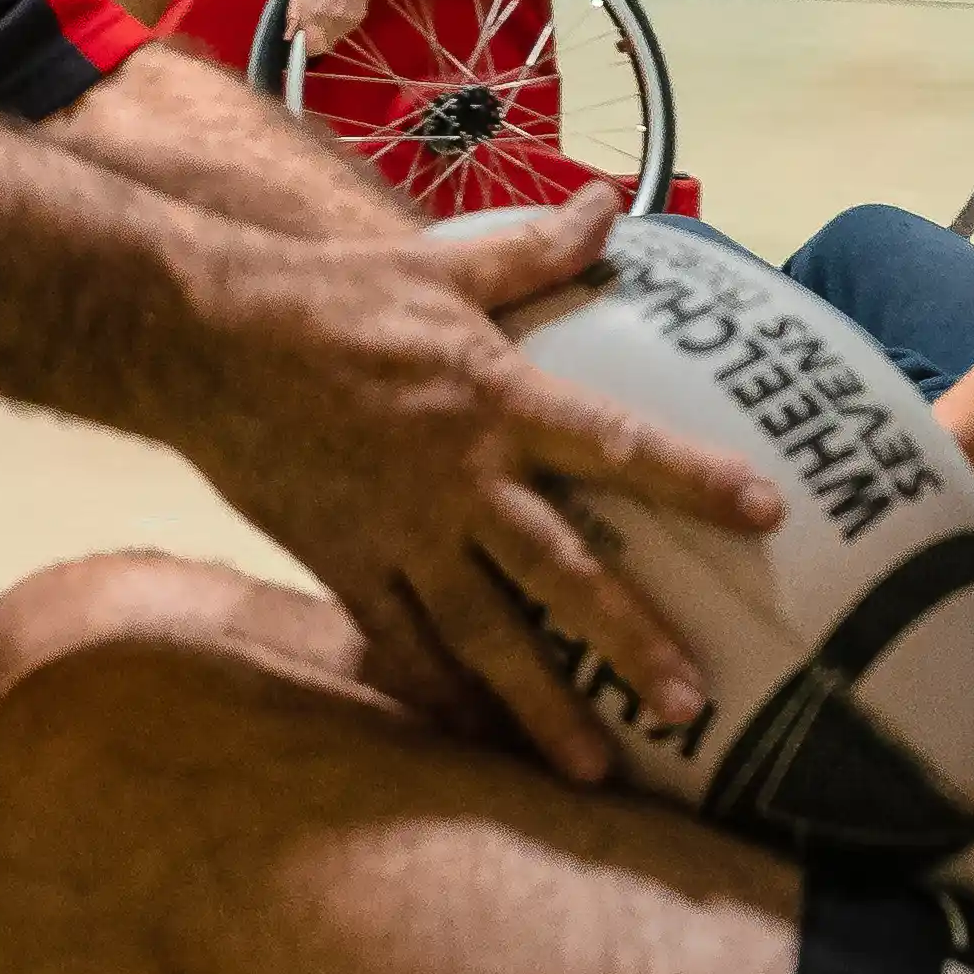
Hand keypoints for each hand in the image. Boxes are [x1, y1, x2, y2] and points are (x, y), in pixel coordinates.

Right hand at [161, 184, 776, 782]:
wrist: (204, 339)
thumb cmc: (330, 295)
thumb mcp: (439, 267)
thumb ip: (533, 252)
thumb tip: (610, 202)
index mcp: (495, 398)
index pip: (615, 442)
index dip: (694, 476)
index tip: (768, 512)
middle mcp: (459, 478)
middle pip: (560, 573)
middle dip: (629, 642)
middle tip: (691, 704)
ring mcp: (400, 533)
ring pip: (484, 637)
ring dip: (542, 706)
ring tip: (596, 771)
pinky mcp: (345, 565)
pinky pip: (401, 646)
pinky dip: (441, 698)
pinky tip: (480, 743)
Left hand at [279, 0, 382, 56]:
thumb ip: (294, 13)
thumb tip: (289, 36)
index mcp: (317, 17)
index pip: (310, 48)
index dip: (303, 44)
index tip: (299, 34)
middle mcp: (335, 25)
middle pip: (323, 44)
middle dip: (314, 36)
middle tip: (310, 17)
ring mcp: (350, 21)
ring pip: (334, 36)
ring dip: (327, 27)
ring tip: (325, 5)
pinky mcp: (362, 15)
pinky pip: (345, 26)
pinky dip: (339, 19)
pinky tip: (338, 2)